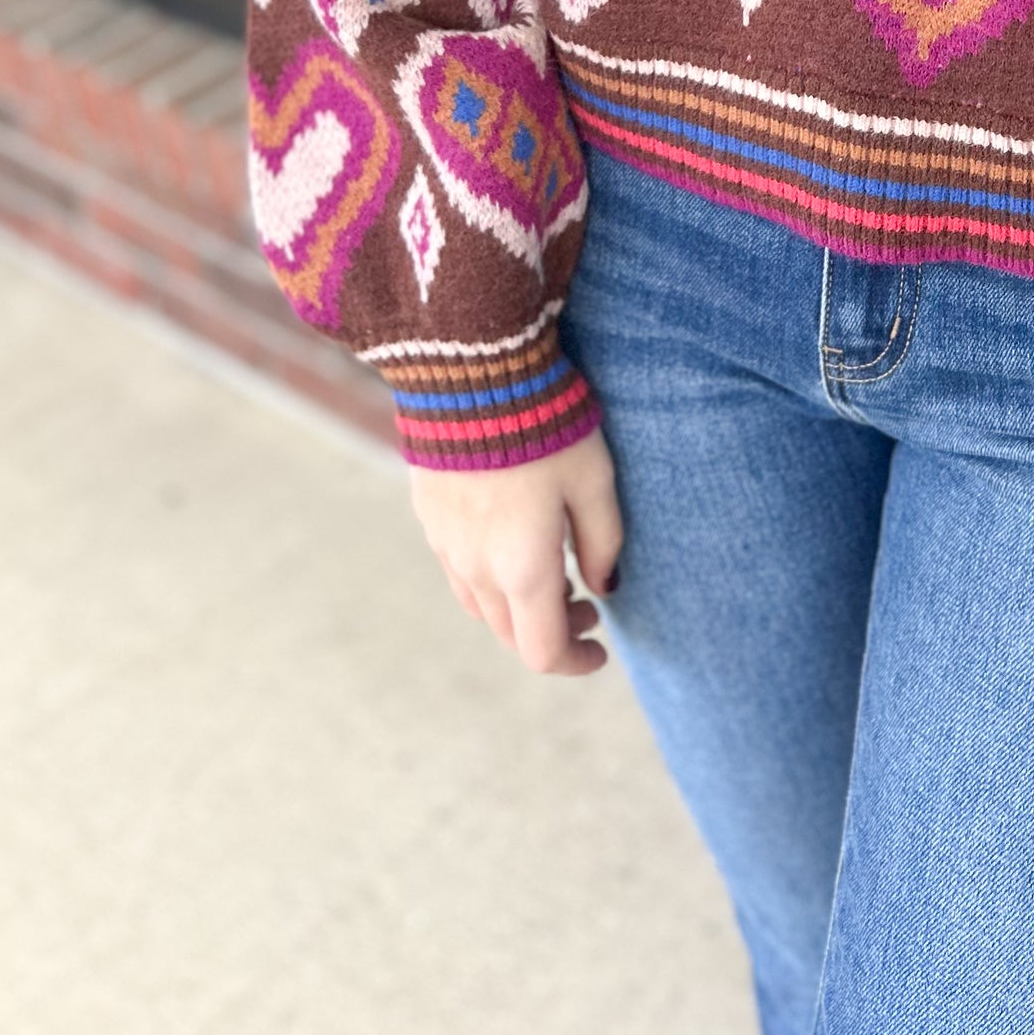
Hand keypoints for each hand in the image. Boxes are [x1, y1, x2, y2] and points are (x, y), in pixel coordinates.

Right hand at [409, 427, 624, 678]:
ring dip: (519, 607)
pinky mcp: (429, 517)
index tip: (601, 648)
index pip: (543, 651)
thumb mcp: (594, 480)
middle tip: (585, 604)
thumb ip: (603, 541)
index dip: (575, 661)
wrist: (474, 373)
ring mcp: (446, 545)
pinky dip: (491, 579)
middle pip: (511, 634)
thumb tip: (604, 585)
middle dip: (552, 632)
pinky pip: (459, 571)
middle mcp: (477, 569)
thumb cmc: (546, 425)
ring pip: (482, 606)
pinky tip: (513, 543)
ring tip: (555, 572)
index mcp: (522, 569)